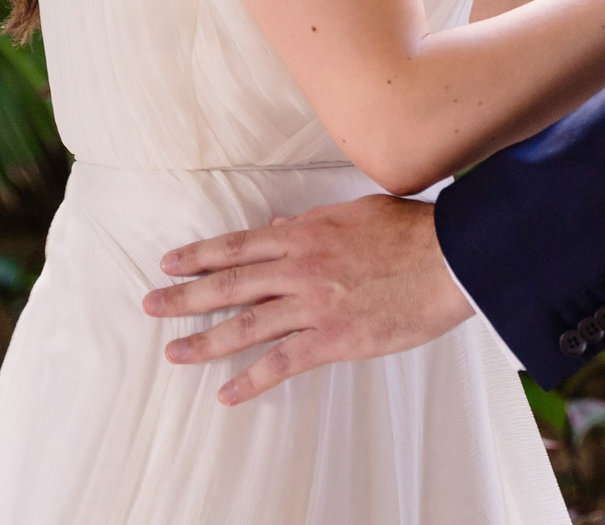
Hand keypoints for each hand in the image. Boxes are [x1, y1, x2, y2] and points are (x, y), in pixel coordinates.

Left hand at [143, 194, 472, 404]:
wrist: (451, 259)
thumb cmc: (413, 232)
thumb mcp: (358, 212)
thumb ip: (316, 219)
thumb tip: (284, 222)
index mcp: (306, 233)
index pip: (239, 245)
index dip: (200, 255)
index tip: (170, 263)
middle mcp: (301, 268)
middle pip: (230, 284)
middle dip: (185, 296)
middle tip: (153, 305)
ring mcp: (314, 305)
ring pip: (246, 325)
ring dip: (205, 340)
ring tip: (175, 352)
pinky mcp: (334, 338)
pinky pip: (282, 362)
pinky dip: (251, 379)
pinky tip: (227, 393)